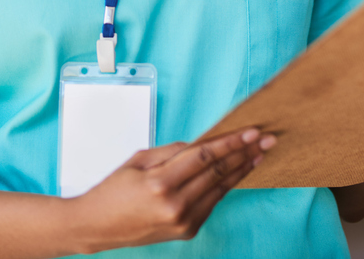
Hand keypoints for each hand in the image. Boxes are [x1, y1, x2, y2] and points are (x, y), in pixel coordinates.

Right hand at [73, 128, 274, 250]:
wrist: (95, 227)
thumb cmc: (113, 190)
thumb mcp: (140, 160)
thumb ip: (174, 151)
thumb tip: (203, 143)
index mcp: (160, 184)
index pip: (205, 157)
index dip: (231, 142)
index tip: (252, 131)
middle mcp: (174, 206)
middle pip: (218, 173)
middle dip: (245, 153)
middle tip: (267, 140)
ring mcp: (182, 222)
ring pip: (220, 189)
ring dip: (242, 170)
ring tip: (259, 154)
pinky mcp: (187, 231)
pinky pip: (211, 202)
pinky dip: (225, 186)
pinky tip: (238, 172)